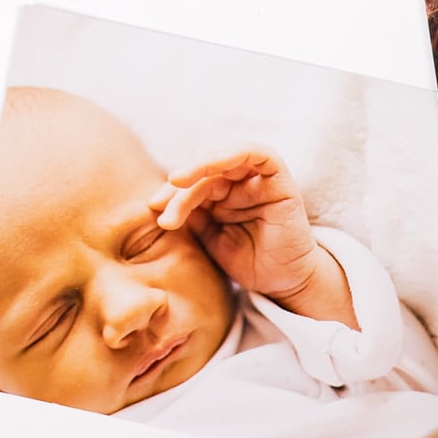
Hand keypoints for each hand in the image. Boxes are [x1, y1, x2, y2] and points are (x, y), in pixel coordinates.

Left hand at [152, 147, 354, 325]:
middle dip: (180, 189)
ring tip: (176, 184)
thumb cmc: (250, 262)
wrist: (283, 284)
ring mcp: (261, 181)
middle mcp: (242, 183)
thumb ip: (193, 214)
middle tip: (163, 211)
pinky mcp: (280, 181)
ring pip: (224, 161)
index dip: (171, 193)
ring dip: (197, 170)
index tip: (154, 209)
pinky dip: (232, 154)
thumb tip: (163, 197)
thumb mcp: (211, 238)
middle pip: (205, 173)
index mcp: (225, 194)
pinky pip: (259, 154)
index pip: (193, 183)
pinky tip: (209, 166)